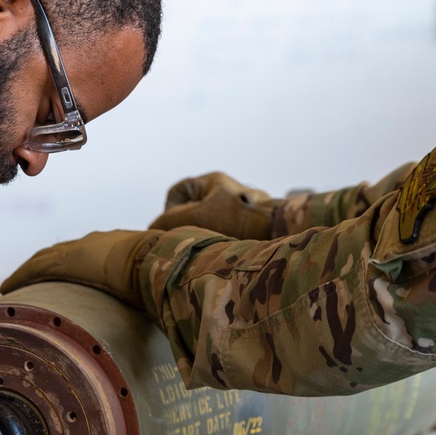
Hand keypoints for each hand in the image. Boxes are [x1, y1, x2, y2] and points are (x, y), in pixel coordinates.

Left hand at [0, 229, 160, 308]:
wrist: (159, 260)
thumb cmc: (165, 273)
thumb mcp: (156, 278)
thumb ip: (151, 288)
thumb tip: (163, 311)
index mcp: (115, 246)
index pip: (84, 253)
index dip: (68, 262)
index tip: (58, 276)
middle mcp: (94, 243)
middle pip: (59, 253)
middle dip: (42, 266)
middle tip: (26, 280)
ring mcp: (80, 250)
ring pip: (44, 260)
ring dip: (27, 273)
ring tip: (12, 286)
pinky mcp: (67, 262)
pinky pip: (36, 268)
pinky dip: (21, 277)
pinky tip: (8, 287)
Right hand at [149, 172, 274, 238]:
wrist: (282, 231)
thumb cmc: (236, 221)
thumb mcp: (193, 218)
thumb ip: (167, 221)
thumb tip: (153, 230)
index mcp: (213, 181)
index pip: (177, 192)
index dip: (169, 211)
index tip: (174, 228)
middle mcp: (228, 191)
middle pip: (193, 209)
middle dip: (189, 227)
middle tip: (192, 243)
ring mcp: (241, 208)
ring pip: (210, 223)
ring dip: (206, 237)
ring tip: (211, 250)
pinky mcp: (253, 226)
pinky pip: (229, 234)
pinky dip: (224, 243)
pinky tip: (227, 253)